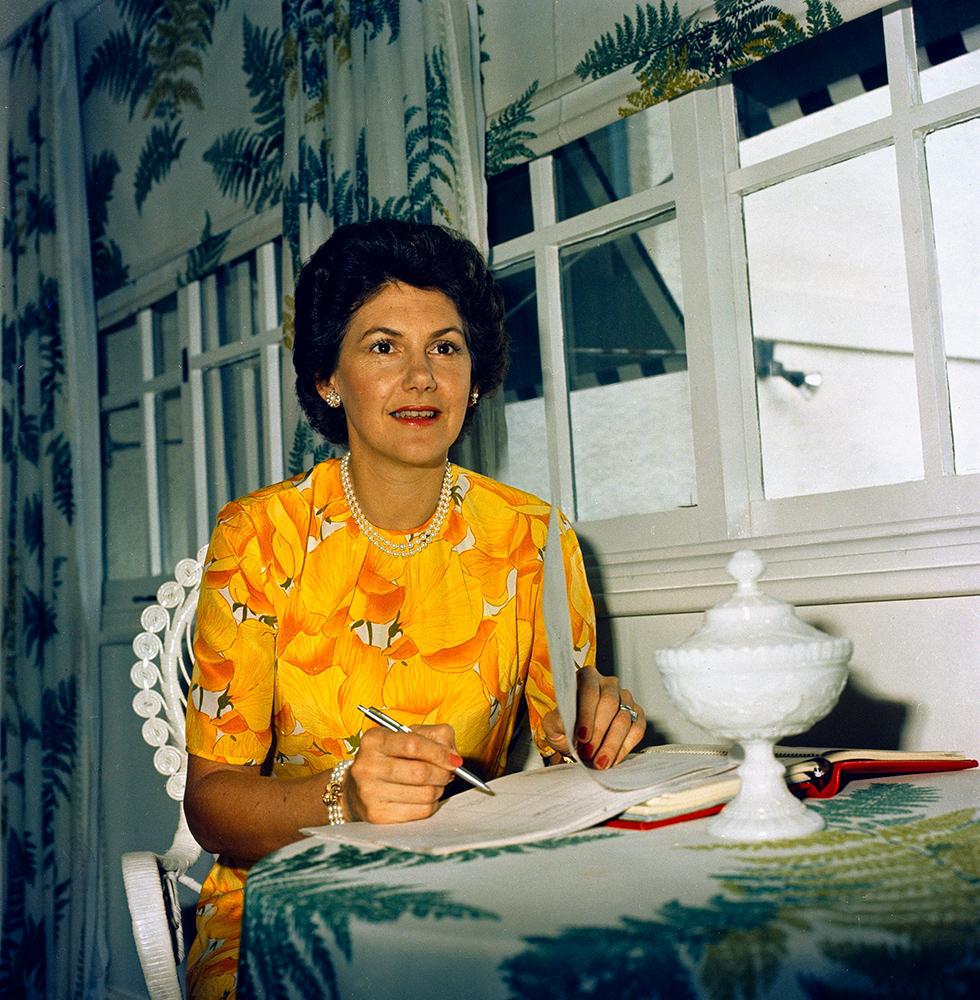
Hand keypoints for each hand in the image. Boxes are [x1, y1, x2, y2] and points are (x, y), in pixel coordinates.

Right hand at [344, 723, 461, 822]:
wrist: (356, 788)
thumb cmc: (388, 758)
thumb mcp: (405, 736)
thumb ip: (434, 735)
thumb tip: (453, 755)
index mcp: (374, 740)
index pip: (413, 744)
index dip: (439, 753)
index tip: (454, 759)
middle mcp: (367, 765)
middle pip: (420, 772)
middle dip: (442, 773)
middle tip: (447, 773)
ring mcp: (370, 792)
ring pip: (424, 794)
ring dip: (438, 789)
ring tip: (435, 784)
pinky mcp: (377, 815)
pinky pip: (420, 811)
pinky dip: (431, 804)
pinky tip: (425, 797)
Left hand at [542, 667, 644, 769]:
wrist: (579, 740)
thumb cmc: (566, 727)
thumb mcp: (553, 724)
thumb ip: (556, 721)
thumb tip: (567, 722)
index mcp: (586, 677)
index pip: (589, 691)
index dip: (586, 715)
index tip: (582, 737)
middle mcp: (608, 684)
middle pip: (609, 704)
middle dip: (599, 733)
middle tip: (588, 754)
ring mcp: (625, 698)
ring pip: (624, 719)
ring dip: (611, 744)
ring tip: (599, 762)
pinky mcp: (637, 715)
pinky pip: (637, 730)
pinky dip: (624, 748)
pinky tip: (612, 759)